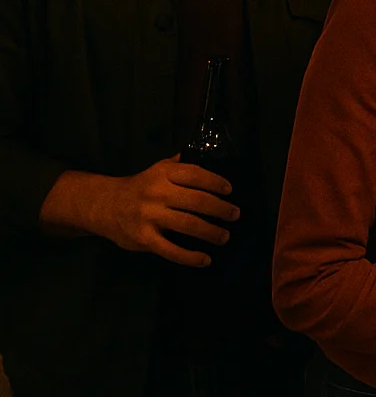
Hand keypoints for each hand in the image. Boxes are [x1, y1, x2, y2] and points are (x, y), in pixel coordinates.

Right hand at [65, 157, 238, 267]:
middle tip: (235, 215)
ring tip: (225, 237)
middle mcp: (157, 193)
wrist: (102, 205)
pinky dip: (190, 256)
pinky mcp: (143, 238)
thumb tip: (204, 154)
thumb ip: (180, 165)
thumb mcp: (157, 169)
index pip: (196, 175)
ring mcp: (150, 216)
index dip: (215, 182)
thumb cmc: (139, 187)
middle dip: (221, 209)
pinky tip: (205, 260)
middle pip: (197, 201)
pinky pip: (170, 250)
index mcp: (163, 174)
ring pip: (188, 224)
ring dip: (211, 232)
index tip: (230, 190)